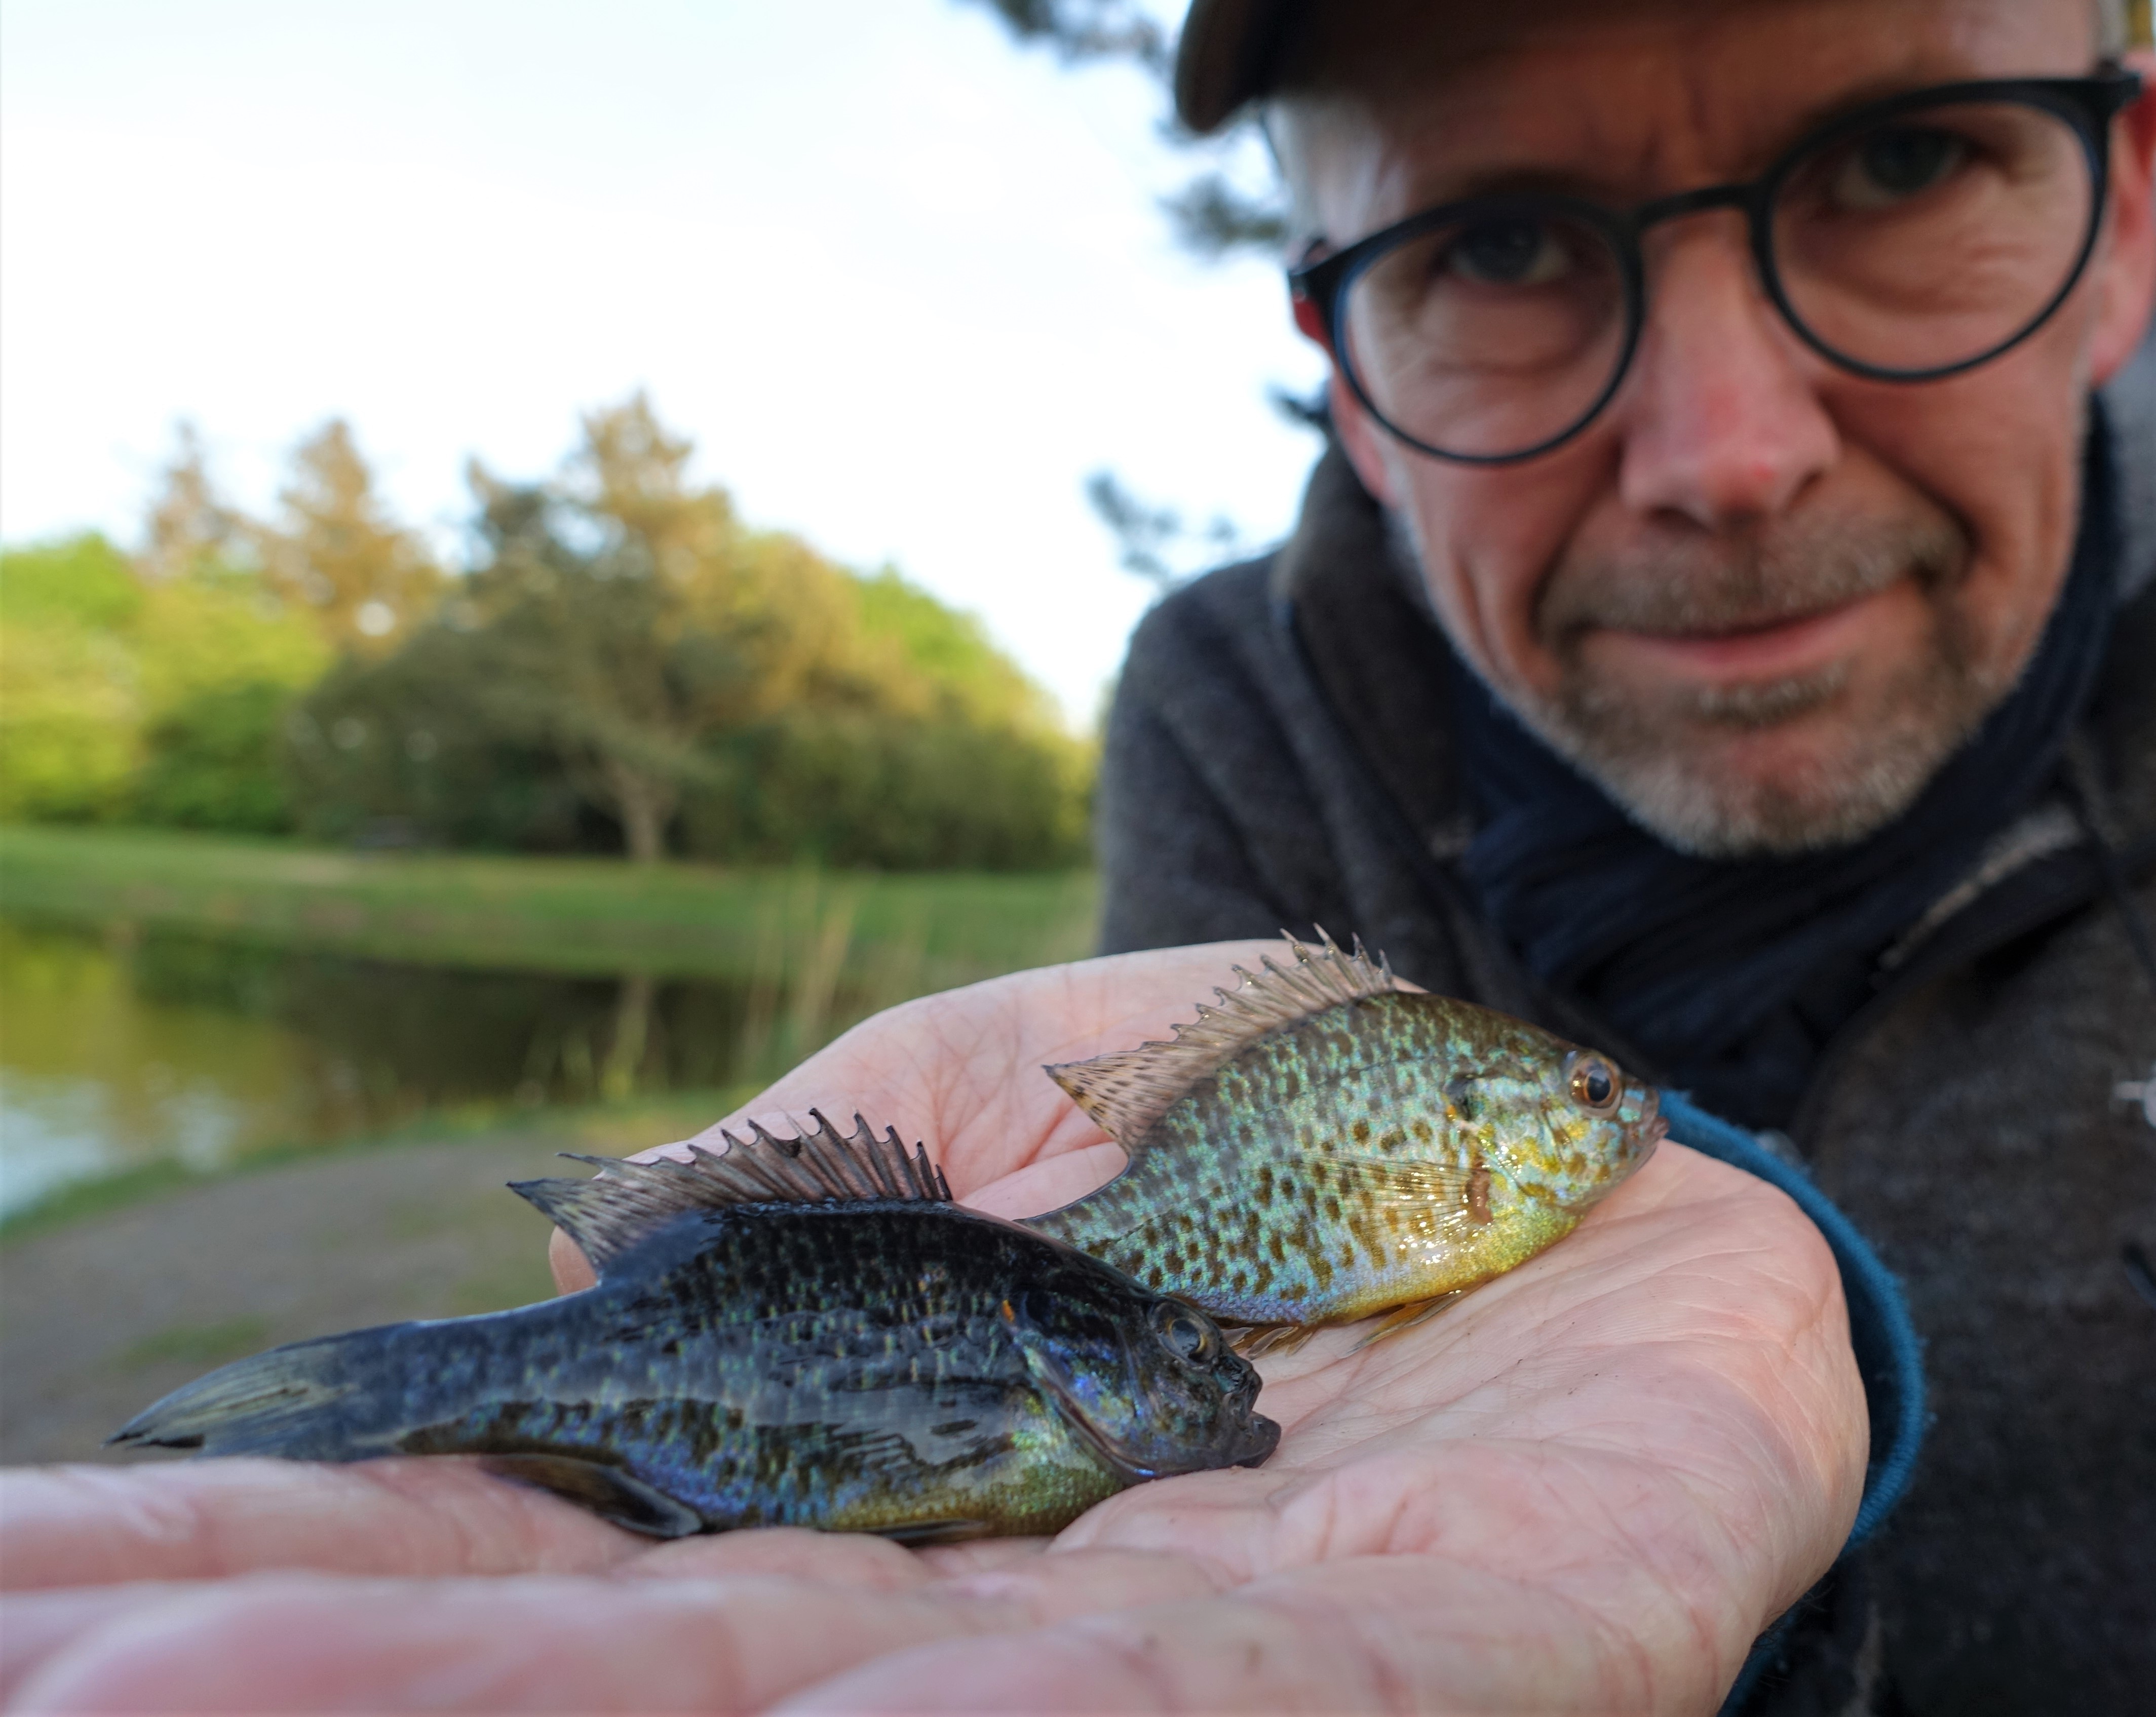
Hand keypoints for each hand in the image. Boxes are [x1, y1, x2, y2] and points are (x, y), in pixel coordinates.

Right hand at [0, 942, 1865, 1713]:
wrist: (1603, 1160)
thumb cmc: (1298, 1117)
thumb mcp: (1008, 1087)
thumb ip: (821, 1180)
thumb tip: (600, 1257)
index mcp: (898, 1506)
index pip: (571, 1572)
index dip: (329, 1583)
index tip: (60, 1587)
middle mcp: (1019, 1640)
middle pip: (664, 1689)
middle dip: (378, 1682)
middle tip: (70, 1670)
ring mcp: (1218, 1684)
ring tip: (223, 1702)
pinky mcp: (1458, 1675)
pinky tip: (824, 1715)